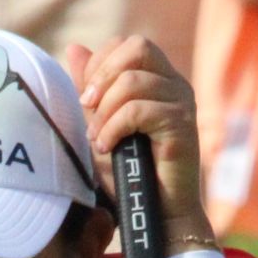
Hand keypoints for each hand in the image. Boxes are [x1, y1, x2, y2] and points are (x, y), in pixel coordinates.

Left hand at [69, 36, 217, 249]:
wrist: (156, 213)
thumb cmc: (129, 172)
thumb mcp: (100, 123)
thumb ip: (91, 87)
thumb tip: (74, 48)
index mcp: (158, 79)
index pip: (128, 44)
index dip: (100, 64)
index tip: (85, 98)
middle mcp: (174, 84)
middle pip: (137, 46)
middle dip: (102, 75)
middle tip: (86, 106)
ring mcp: (182, 102)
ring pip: (133, 81)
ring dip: (104, 110)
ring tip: (97, 138)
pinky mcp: (183, 125)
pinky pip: (139, 110)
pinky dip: (114, 127)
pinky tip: (107, 148)